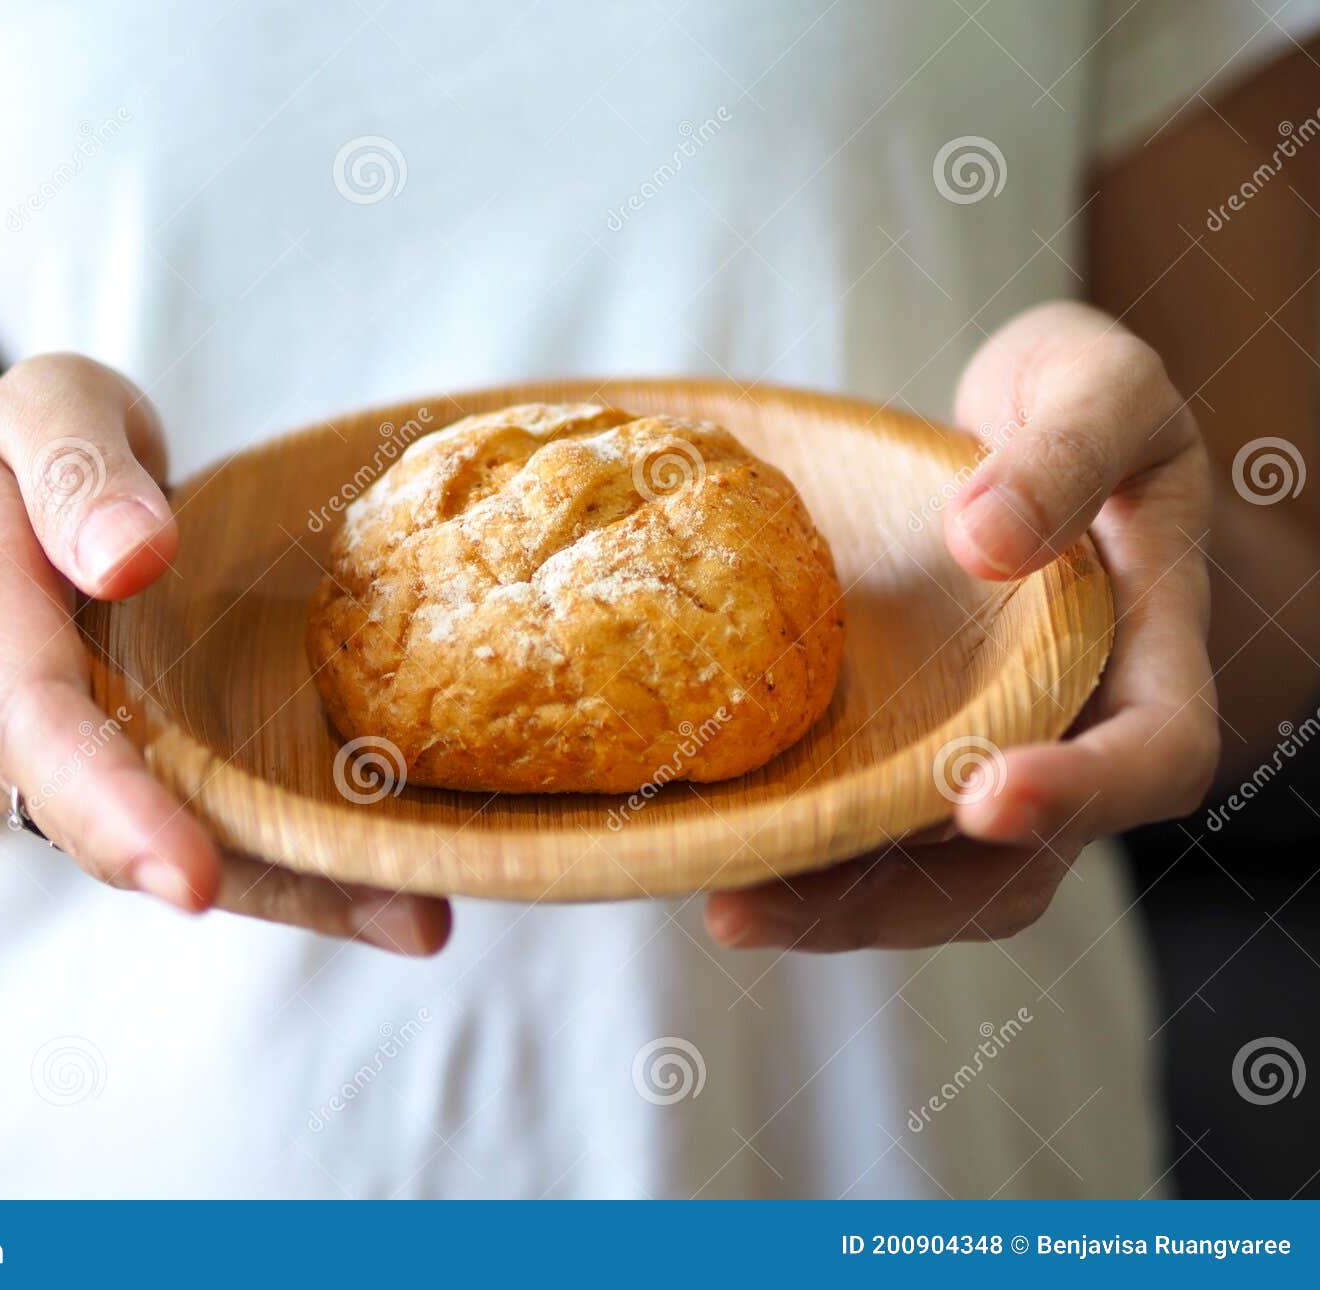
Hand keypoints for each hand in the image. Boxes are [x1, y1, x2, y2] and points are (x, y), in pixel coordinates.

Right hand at [0, 354, 450, 953]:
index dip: (111, 797)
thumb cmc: (28, 455)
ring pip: (144, 843)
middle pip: (85, 812)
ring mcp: (36, 760)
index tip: (192, 871)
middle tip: (357, 919)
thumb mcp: (44, 408)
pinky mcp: (102, 778)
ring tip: (413, 917)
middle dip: (202, 877)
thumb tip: (131, 554)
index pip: (31, 709)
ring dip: (279, 889)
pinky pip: (183, 832)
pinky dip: (286, 879)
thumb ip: (76, 465)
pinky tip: (394, 909)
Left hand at [706, 301, 1217, 950]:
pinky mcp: (907, 748)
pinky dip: (798, 850)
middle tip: (768, 901)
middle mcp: (1071, 736)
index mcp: (1150, 657)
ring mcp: (985, 753)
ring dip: (831, 905)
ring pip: (931, 875)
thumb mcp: (1100, 387)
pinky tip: (711, 847)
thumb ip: (1065, 453)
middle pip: (1017, 864)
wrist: (1030, 436)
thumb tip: (985, 541)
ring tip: (724, 904)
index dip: (1081, 793)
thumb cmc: (1081, 406)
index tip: (986, 796)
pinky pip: (865, 824)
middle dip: (899, 898)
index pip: (1153, 756)